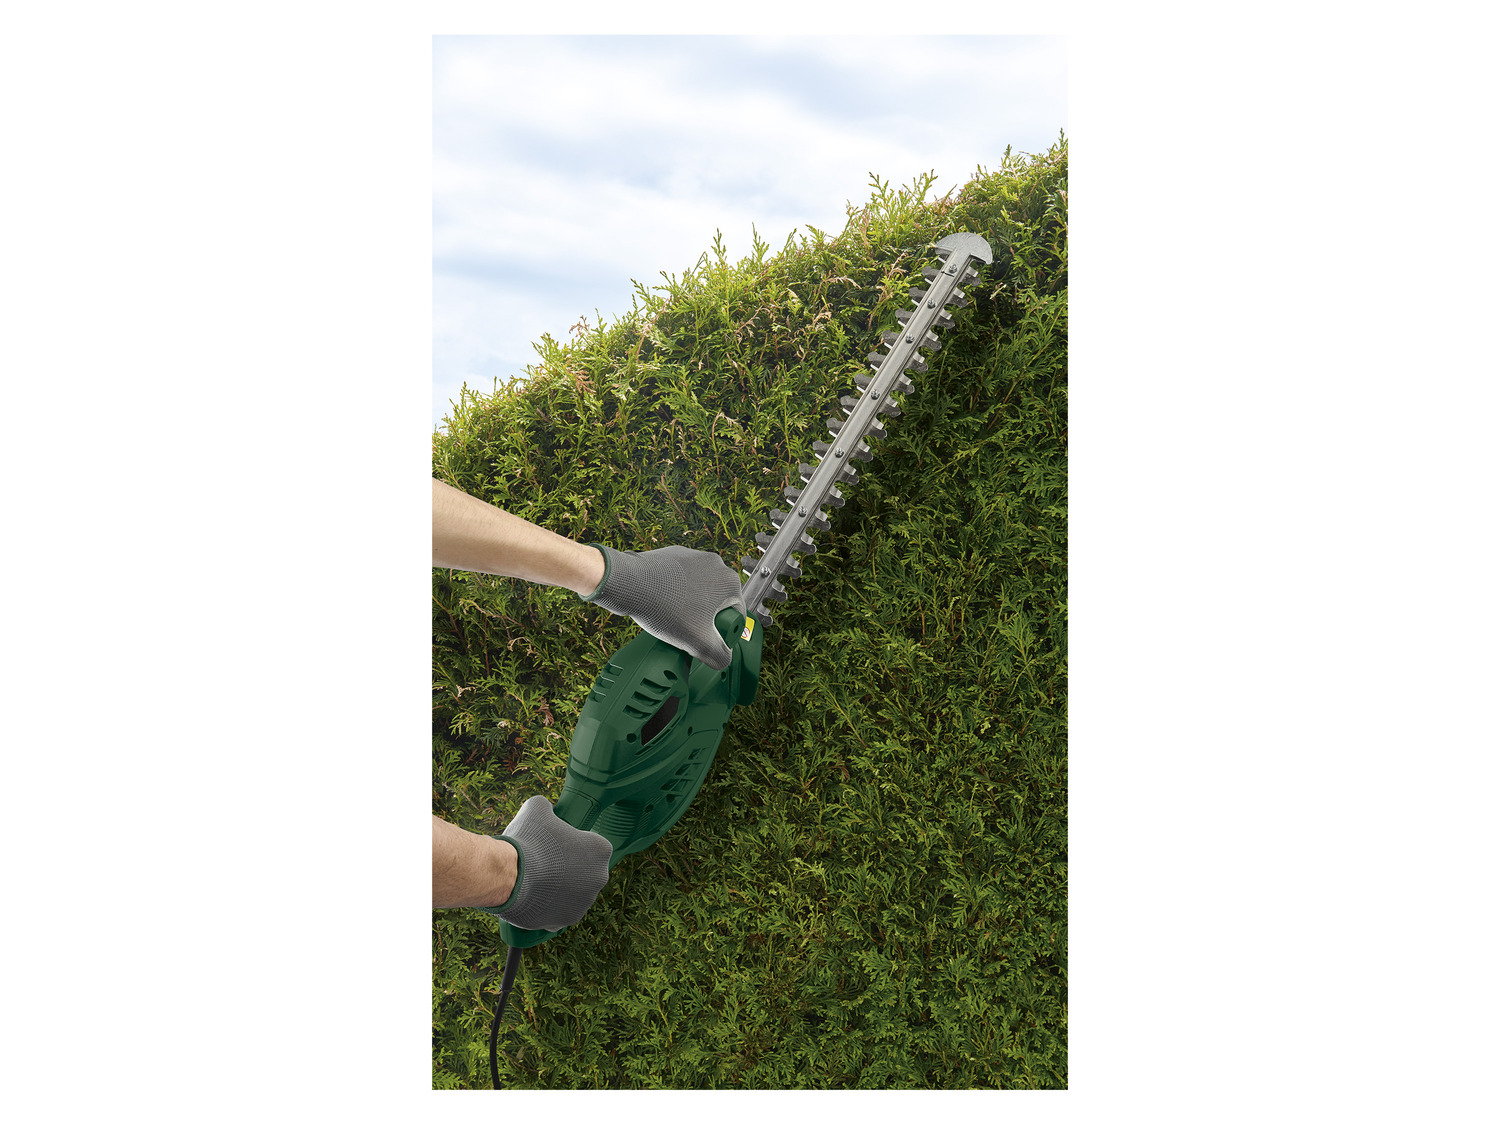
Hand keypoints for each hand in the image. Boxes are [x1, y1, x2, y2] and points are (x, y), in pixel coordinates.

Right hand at [487, 796, 612, 931]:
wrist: (510, 876)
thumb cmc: (528, 840)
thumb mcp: (537, 808)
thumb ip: (548, 807)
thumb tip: (546, 809)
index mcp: (601, 850)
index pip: (592, 844)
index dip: (574, 843)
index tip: (558, 843)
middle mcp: (599, 878)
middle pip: (585, 871)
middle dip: (569, 867)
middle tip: (545, 861)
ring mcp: (584, 902)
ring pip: (573, 893)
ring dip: (559, 888)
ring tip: (536, 878)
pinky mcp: (567, 920)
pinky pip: (559, 911)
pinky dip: (548, 906)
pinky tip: (533, 895)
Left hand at [582, 543, 745, 670]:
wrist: (628, 584)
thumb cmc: (665, 608)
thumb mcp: (699, 643)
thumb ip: (720, 657)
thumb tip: (724, 660)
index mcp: (729, 581)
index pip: (736, 614)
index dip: (723, 632)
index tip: (706, 639)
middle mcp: (715, 563)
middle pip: (718, 601)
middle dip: (705, 618)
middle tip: (688, 631)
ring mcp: (693, 556)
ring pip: (699, 590)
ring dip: (690, 606)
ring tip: (672, 619)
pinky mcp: (673, 555)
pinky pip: (681, 580)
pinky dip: (675, 592)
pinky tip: (662, 605)